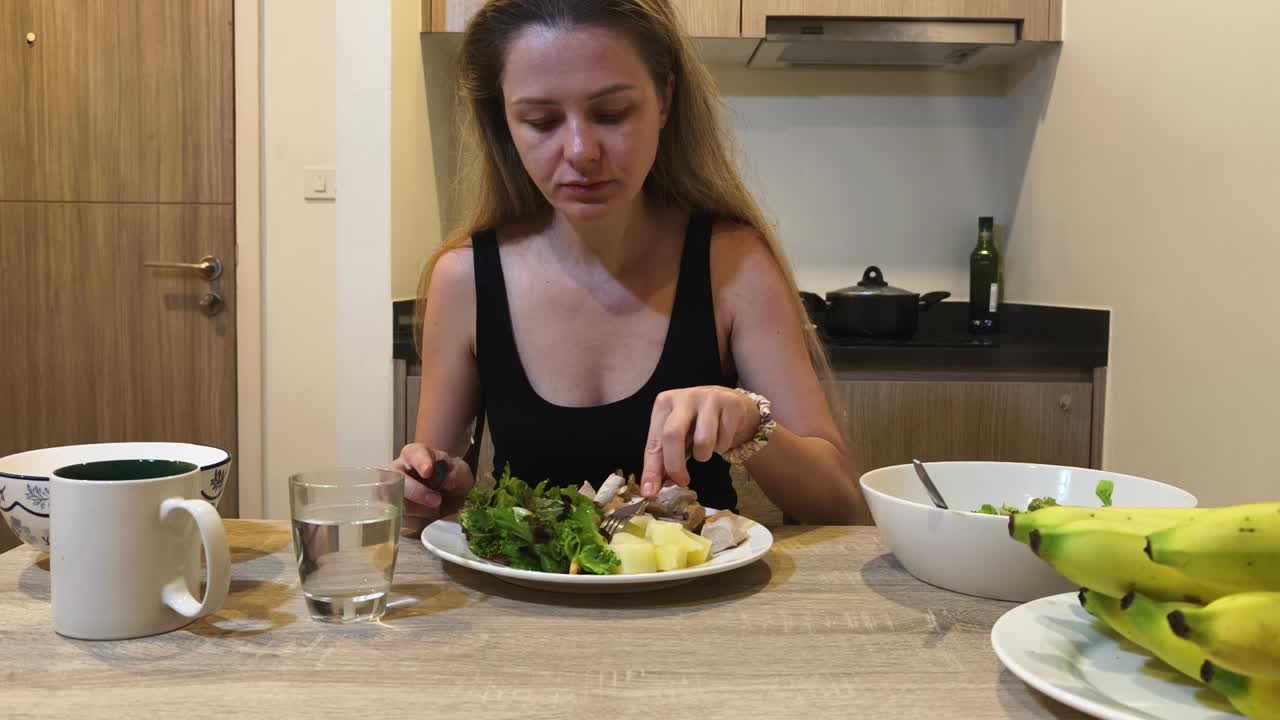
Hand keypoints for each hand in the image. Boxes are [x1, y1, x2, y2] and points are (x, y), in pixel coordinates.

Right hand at [389, 443, 474, 535]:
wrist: (448, 496)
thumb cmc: (451, 478)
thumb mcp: (461, 472)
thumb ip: (456, 473)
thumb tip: (446, 481)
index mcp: (414, 454)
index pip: (414, 454)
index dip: (420, 462)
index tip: (429, 471)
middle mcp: (397, 472)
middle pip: (398, 481)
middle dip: (417, 492)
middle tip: (437, 500)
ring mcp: (391, 493)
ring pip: (399, 504)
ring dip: (420, 510)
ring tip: (437, 510)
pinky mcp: (394, 514)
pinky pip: (403, 521)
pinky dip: (419, 522)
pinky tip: (428, 517)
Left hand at [640, 387, 760, 495]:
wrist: (733, 405)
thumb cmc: (699, 423)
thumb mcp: (679, 437)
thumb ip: (665, 458)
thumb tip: (653, 488)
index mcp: (664, 404)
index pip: (654, 441)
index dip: (651, 469)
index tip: (650, 492)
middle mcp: (684, 397)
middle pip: (672, 435)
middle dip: (675, 465)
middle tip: (682, 482)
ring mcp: (708, 398)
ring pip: (702, 441)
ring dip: (704, 455)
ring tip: (706, 448)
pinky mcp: (731, 404)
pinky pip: (724, 440)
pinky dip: (722, 447)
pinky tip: (722, 436)